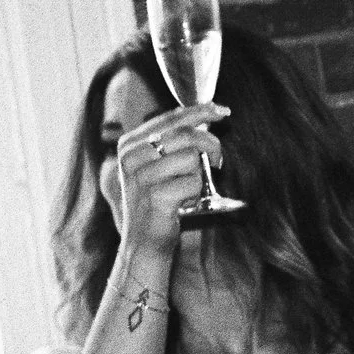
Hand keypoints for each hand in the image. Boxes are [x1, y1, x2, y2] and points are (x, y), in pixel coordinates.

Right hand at [110, 102, 228, 257]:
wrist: (144, 241)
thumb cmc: (156, 201)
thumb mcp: (155, 166)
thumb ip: (172, 140)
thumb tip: (207, 114)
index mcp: (129, 145)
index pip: (171, 119)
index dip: (201, 112)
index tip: (223, 111)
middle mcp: (131, 158)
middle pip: (185, 135)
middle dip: (211, 145)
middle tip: (218, 160)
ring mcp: (141, 177)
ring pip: (192, 158)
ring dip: (202, 173)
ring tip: (195, 187)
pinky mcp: (156, 196)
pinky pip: (195, 182)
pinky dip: (198, 193)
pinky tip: (186, 202)